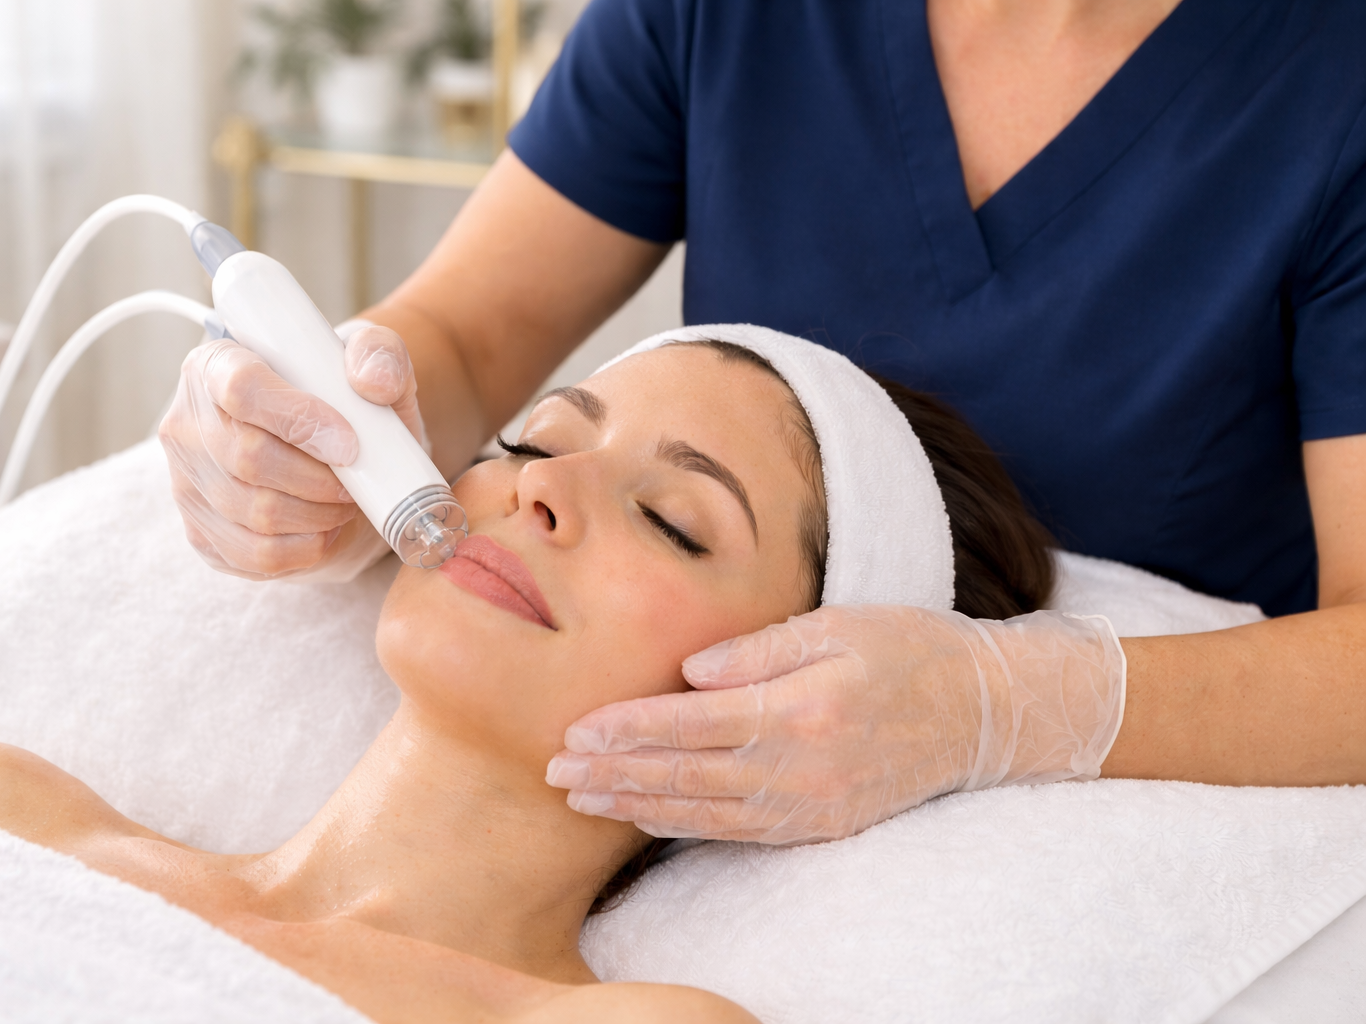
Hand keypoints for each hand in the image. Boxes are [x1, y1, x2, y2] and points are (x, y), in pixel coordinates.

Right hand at [159, 323, 426, 580]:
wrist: (334, 462)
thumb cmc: (344, 405)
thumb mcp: (370, 364)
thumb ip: (378, 352)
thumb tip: (371, 381)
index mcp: (217, 363)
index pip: (241, 388)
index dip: (298, 418)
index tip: (348, 442)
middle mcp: (188, 422)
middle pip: (249, 458)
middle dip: (319, 477)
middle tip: (354, 478)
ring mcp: (187, 482)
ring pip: (257, 511)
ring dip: (318, 514)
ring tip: (344, 499)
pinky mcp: (202, 534)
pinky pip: (257, 554)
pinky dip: (307, 547)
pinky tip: (324, 529)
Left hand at [545, 605, 1124, 844]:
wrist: (983, 711)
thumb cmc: (907, 649)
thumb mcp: (837, 624)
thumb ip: (758, 649)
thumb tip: (690, 671)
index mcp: (801, 707)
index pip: (693, 722)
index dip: (629, 728)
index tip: (576, 729)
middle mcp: (803, 766)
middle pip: (687, 774)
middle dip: (616, 773)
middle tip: (554, 773)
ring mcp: (813, 805)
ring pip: (706, 813)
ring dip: (639, 806)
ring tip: (583, 799)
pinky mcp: (822, 824)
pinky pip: (741, 832)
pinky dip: (686, 827)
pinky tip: (648, 818)